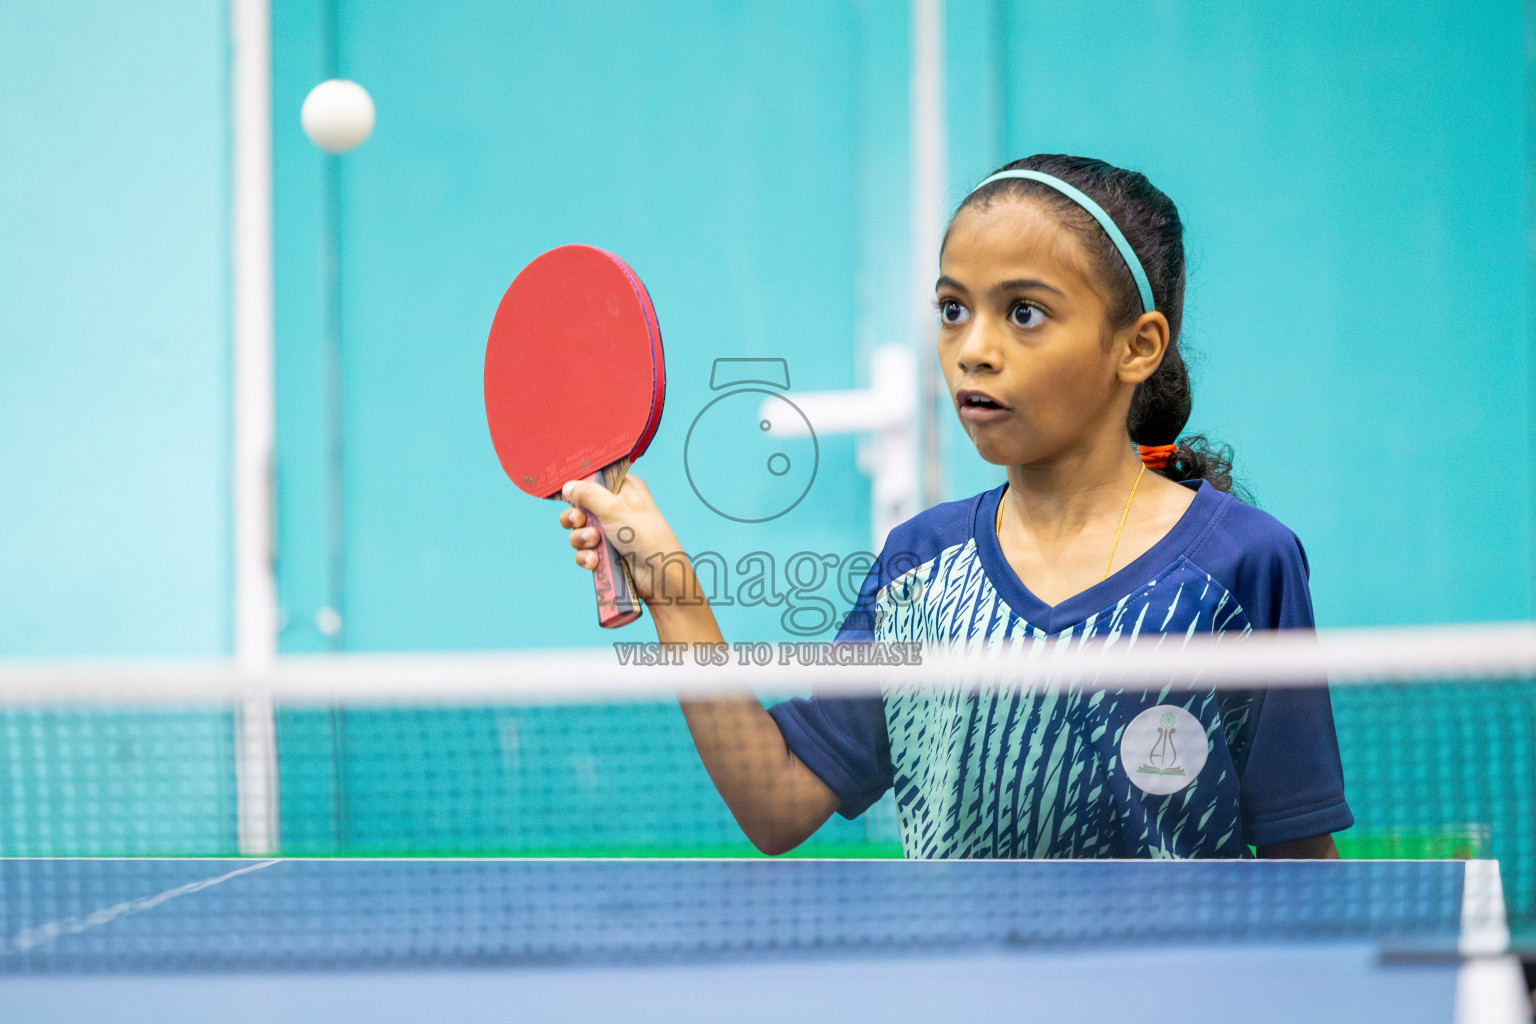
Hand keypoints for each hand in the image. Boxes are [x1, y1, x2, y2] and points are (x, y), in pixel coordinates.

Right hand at [559, 474, 685, 606]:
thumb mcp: (614, 508)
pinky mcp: (606, 553)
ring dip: (581, 539)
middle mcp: (615, 508)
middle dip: (576, 518)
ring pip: (579, 531)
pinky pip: (584, 551)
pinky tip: (596, 561)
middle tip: (580, 521)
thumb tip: (567, 486)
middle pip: (580, 507)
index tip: (572, 496)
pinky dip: (586, 556)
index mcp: (623, 489)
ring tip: (594, 542)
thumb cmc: (644, 535)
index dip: (580, 489)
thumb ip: (588, 494)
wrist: (658, 574)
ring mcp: (610, 531)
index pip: (593, 481)